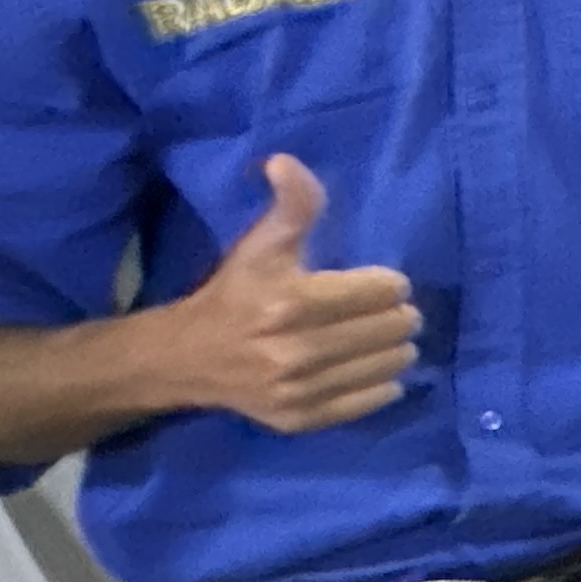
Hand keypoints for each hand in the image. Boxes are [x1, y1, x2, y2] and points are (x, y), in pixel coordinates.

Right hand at [178, 155, 419, 434]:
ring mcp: (299, 390)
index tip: (381, 282)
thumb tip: (285, 162)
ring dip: (395, 348)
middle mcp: (297, 350)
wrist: (183, 358)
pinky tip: (378, 369)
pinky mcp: (300, 419)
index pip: (382, 291)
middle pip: (391, 329)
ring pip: (388, 365)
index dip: (388, 283)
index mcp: (292, 301)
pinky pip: (369, 402)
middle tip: (387, 310)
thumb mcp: (260, 244)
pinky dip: (382, 384)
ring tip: (384, 337)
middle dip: (396, 315)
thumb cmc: (233, 293)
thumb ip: (290, 204)